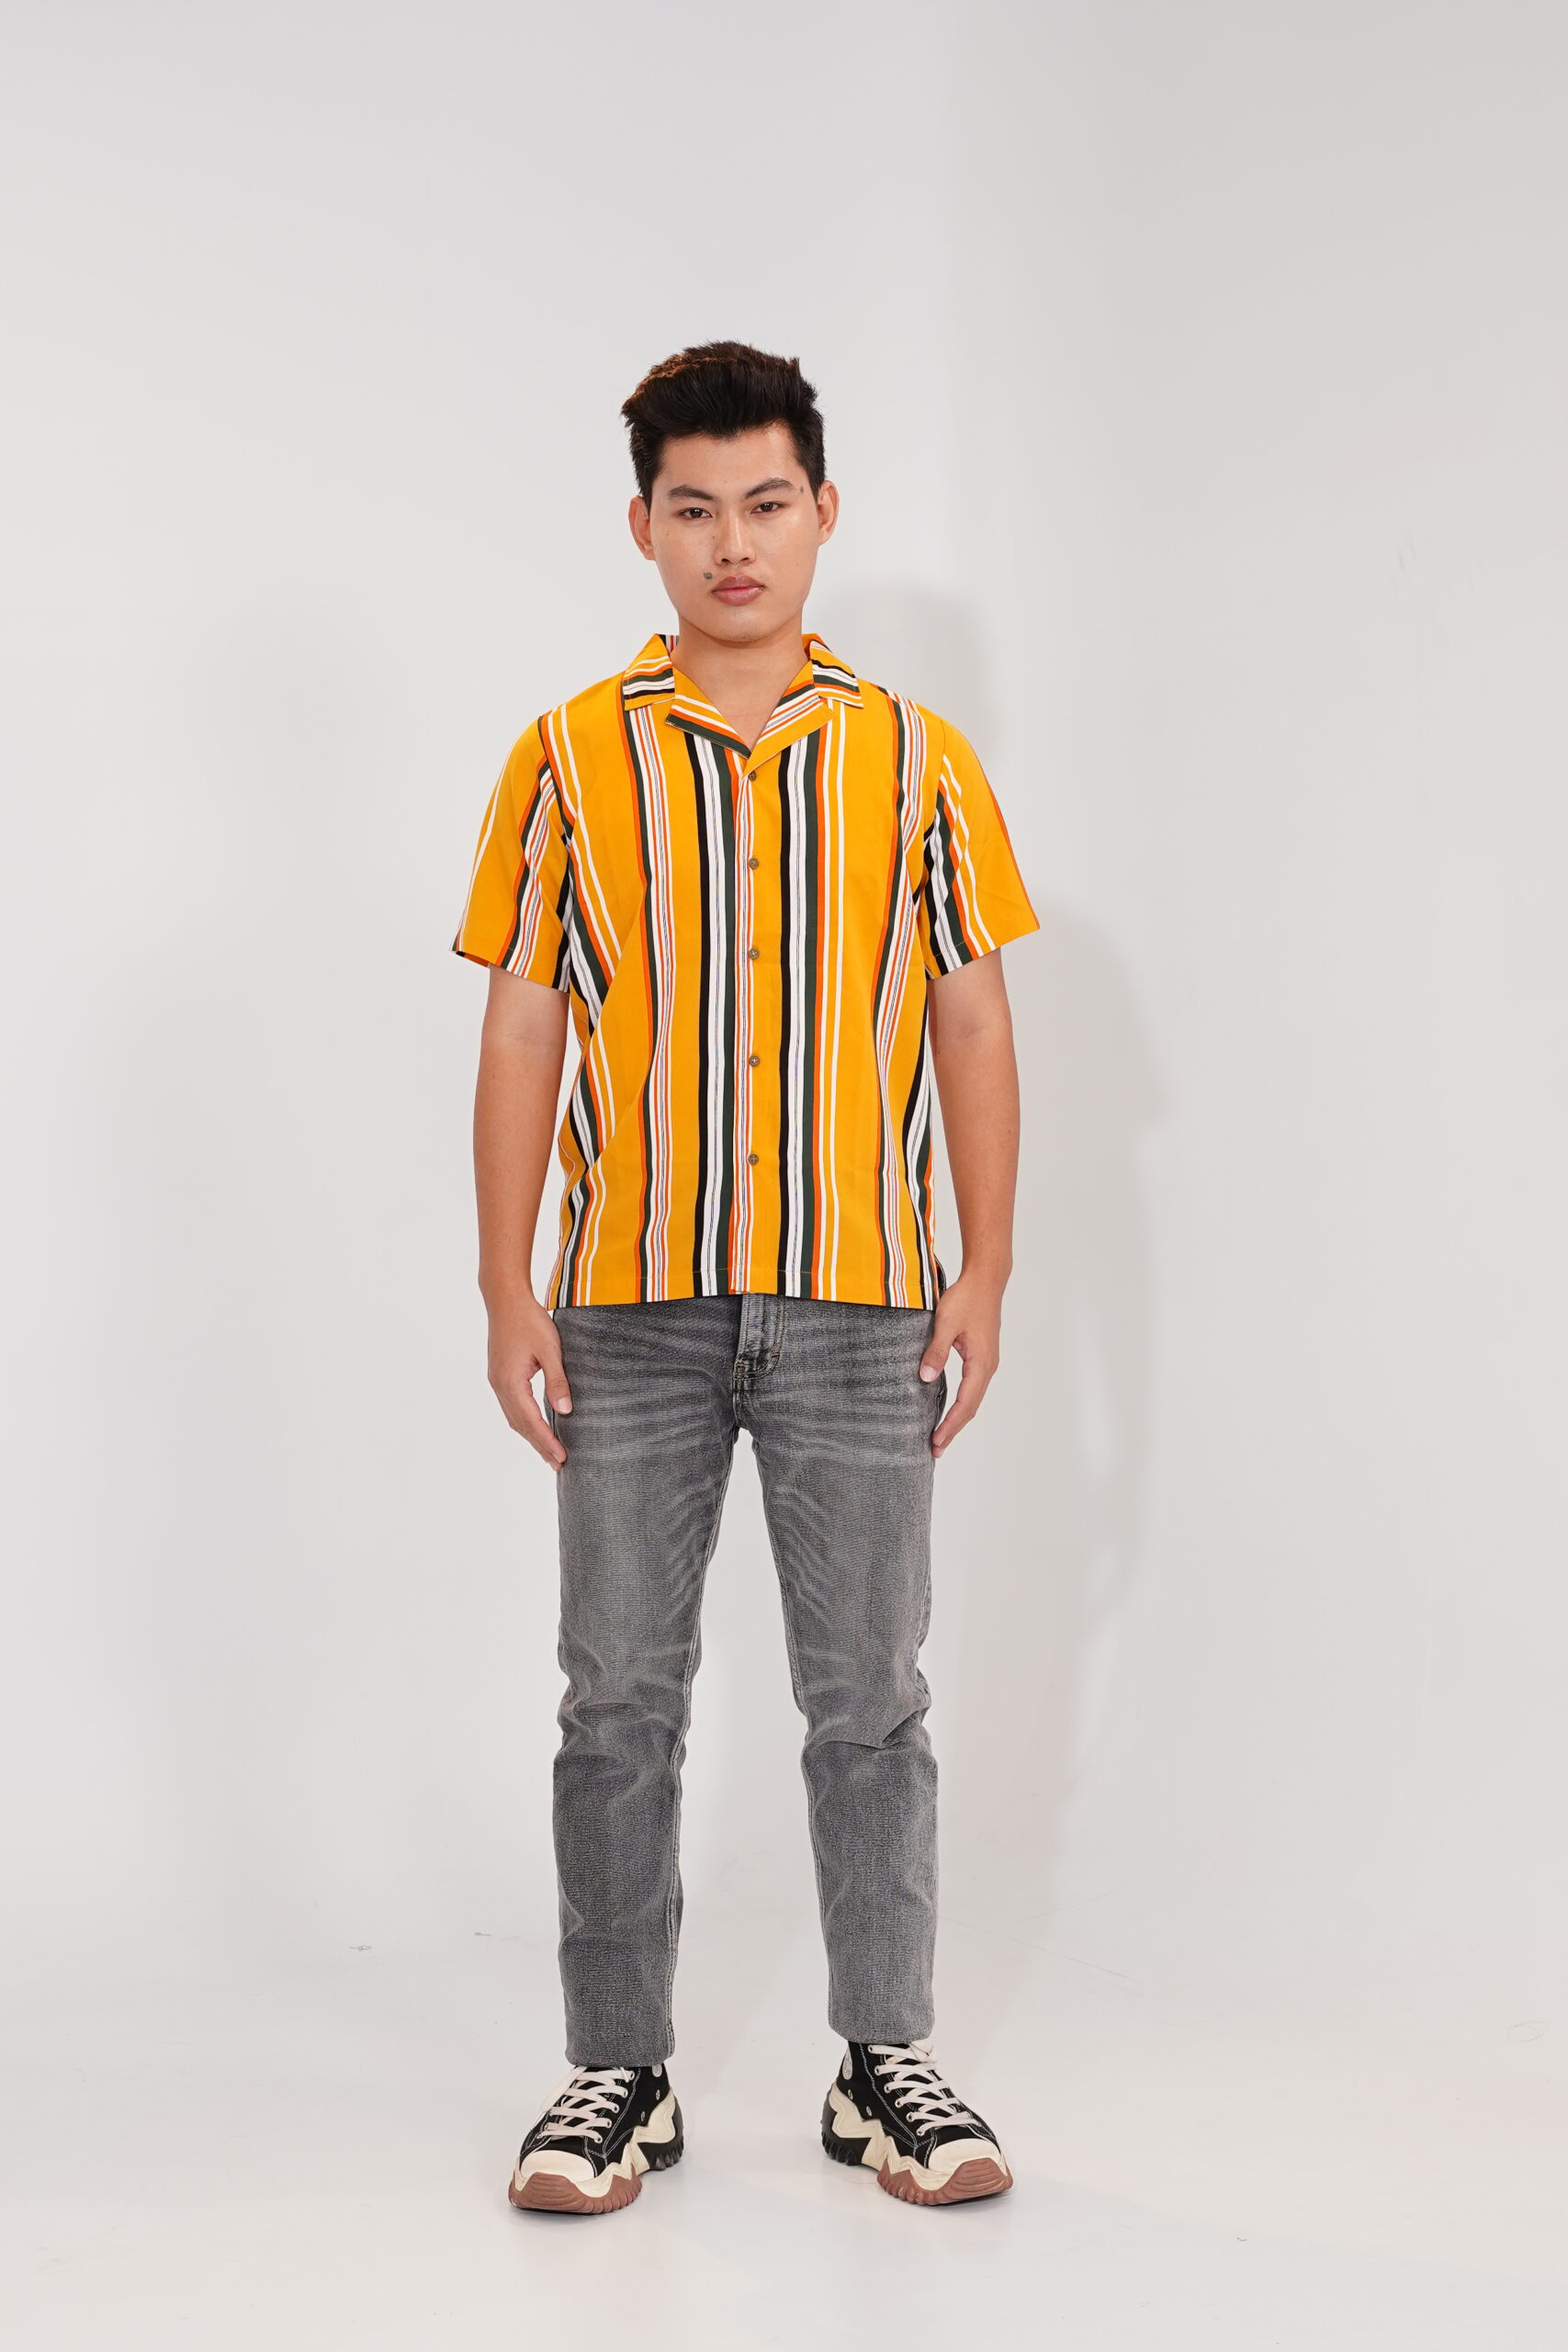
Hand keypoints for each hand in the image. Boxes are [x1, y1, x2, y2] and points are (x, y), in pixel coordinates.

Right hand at [486, 1293, 571, 1470]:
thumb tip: (565, 1411)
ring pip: (513, 1417)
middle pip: (519, 1425)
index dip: (546, 1441)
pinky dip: (524, 1421)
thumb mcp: (550, 1350)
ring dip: (531, 1436)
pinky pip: (511, 1406)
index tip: (561, 1458)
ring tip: (548, 1452)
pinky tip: (536, 1426)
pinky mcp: (499, 1375)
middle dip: (539, 1445)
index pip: (530, 1421)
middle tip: (558, 1464)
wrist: (505, 1299)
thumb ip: (557, 1381)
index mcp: (510, 1382)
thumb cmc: (529, 1320)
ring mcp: (497, 1381)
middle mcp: (499, 1385)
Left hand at [919, 1269, 1004, 1458]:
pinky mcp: (982, 1356)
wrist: (986, 1280)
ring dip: (958, 1418)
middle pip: (972, 1407)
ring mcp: (987, 1362)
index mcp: (981, 1362)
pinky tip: (950, 1409)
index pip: (965, 1403)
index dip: (950, 1424)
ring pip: (973, 1398)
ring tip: (941, 1436)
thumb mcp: (946, 1323)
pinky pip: (973, 1387)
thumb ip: (936, 1351)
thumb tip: (925, 1378)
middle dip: (954, 1429)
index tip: (936, 1441)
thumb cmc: (966, 1298)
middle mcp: (988, 1367)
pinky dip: (962, 1403)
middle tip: (936, 1449)